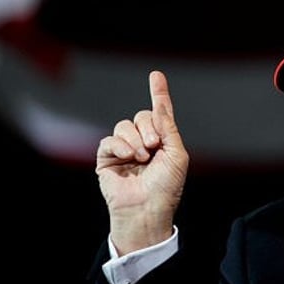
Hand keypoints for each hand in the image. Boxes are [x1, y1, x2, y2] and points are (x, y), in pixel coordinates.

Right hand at [96, 70, 189, 254]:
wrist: (148, 208)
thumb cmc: (167, 187)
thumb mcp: (177, 154)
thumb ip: (169, 128)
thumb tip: (159, 106)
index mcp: (162, 141)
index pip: (160, 113)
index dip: (158, 93)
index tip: (156, 75)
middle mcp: (143, 142)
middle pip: (142, 116)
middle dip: (149, 127)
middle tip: (154, 147)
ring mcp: (124, 150)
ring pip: (124, 126)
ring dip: (135, 139)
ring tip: (142, 157)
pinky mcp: (106, 159)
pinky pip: (109, 141)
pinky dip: (120, 146)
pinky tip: (129, 157)